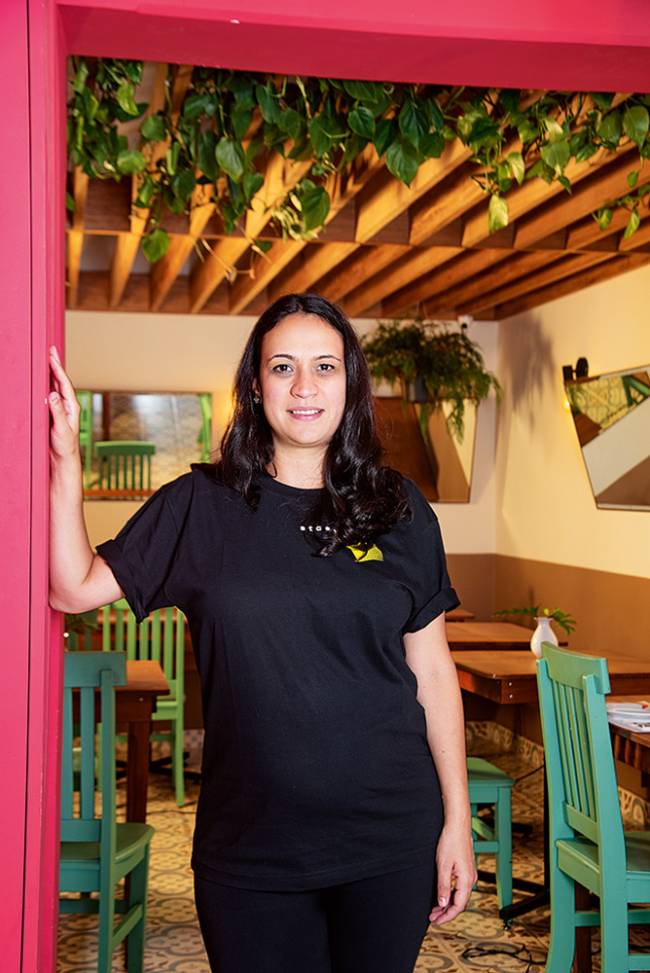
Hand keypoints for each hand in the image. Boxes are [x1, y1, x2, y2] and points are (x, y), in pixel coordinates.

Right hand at [48, 345, 80, 460]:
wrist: (63, 458)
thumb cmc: (65, 446)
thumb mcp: (62, 429)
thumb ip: (57, 412)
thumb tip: (52, 394)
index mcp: (72, 406)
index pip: (64, 384)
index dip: (58, 369)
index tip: (52, 356)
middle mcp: (68, 405)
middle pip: (60, 380)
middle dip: (55, 365)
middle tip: (50, 349)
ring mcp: (61, 408)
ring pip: (55, 386)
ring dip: (51, 372)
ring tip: (47, 358)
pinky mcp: (54, 413)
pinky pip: (50, 394)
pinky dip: (46, 383)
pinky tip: (43, 378)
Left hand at [429, 821, 476, 924]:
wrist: (457, 825)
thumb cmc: (450, 842)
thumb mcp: (443, 866)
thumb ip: (443, 886)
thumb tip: (442, 904)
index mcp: (466, 880)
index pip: (458, 906)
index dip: (447, 916)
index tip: (435, 921)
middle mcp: (471, 879)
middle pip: (460, 903)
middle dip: (446, 912)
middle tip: (432, 917)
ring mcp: (469, 874)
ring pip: (459, 896)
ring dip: (448, 904)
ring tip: (435, 909)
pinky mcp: (466, 869)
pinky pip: (460, 888)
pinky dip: (451, 895)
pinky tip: (442, 896)